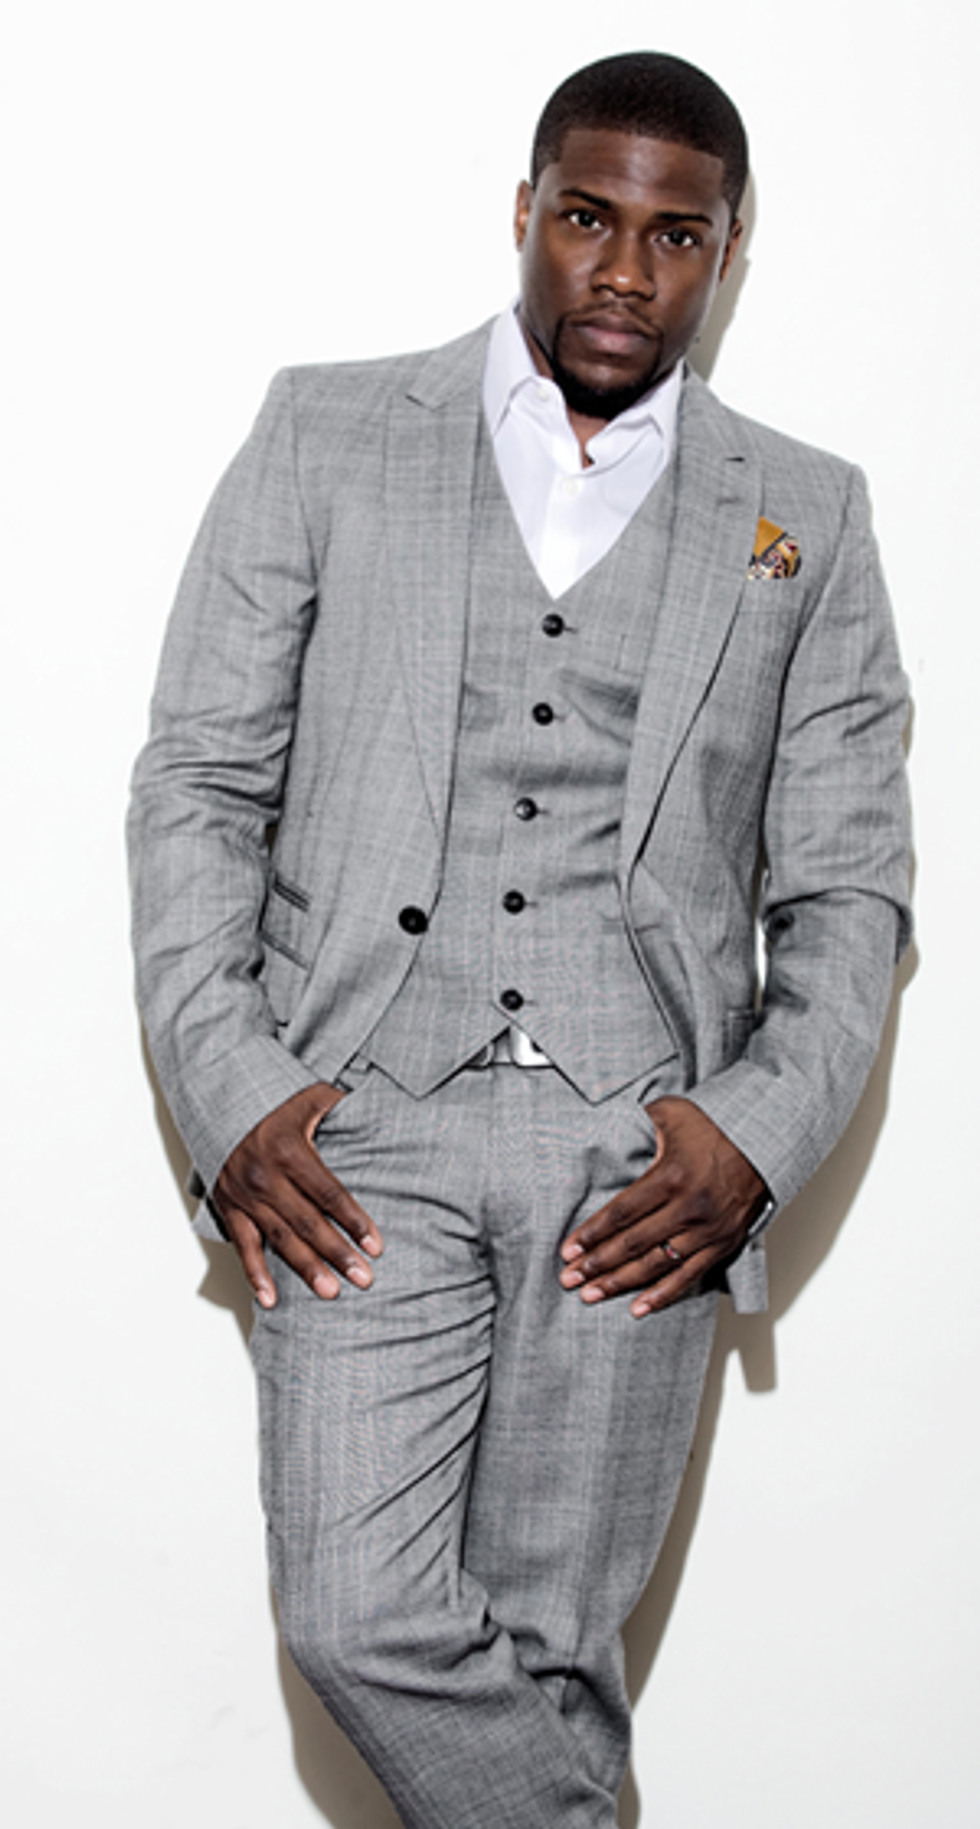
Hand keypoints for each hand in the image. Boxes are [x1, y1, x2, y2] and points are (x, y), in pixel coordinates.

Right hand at [212, 1083, 381, 1308]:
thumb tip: (376, 1106)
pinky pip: (243, 1246)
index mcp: (290, 1150)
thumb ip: (341, 1105)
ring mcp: (245, 1195)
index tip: (375, 1245)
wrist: (217, 1103)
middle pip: (308, 1222)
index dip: (354, 1221)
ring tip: (330, 1292)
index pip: (329, 1193)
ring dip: (306, 1268)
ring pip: (280, 1238)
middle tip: (363, 1277)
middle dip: (338, 1252)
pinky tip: (270, 1298)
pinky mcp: (228, 1206)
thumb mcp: (309, 1096)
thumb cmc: (272, 1103)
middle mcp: (266, 1176)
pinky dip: (255, 1274)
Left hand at [559, 1097, 766, 1317]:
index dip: (592, 1234)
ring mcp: (707, 1230)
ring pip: (656, 1265)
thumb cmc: (716, 1126)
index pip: (622, 1214)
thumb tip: (605, 1122)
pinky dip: (662, 1295)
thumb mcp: (673, 1113)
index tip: (569, 1250)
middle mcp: (689, 1208)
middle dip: (597, 1264)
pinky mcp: (722, 1244)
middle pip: (633, 1244)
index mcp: (672, 1177)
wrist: (765, 1141)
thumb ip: (638, 1119)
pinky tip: (638, 1308)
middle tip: (569, 1279)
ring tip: (591, 1294)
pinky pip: (689, 1277)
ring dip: (620, 1282)